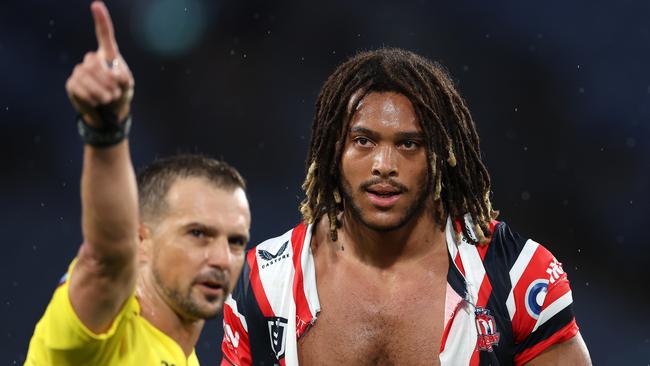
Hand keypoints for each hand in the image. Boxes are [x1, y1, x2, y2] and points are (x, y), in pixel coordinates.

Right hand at [65, 1, 133, 126]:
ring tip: (109, 99)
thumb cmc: (120, 95)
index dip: (101, 20)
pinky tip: (97, 102)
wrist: (109, 113)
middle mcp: (92, 60)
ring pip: (87, 75)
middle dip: (108, 81)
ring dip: (102, 92)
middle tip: (115, 94)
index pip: (104, 35)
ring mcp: (79, 71)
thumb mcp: (127, 86)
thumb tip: (111, 74)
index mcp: (108, 56)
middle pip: (94, 62)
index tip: (96, 5)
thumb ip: (122, 78)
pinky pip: (81, 88)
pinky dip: (93, 98)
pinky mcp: (72, 84)